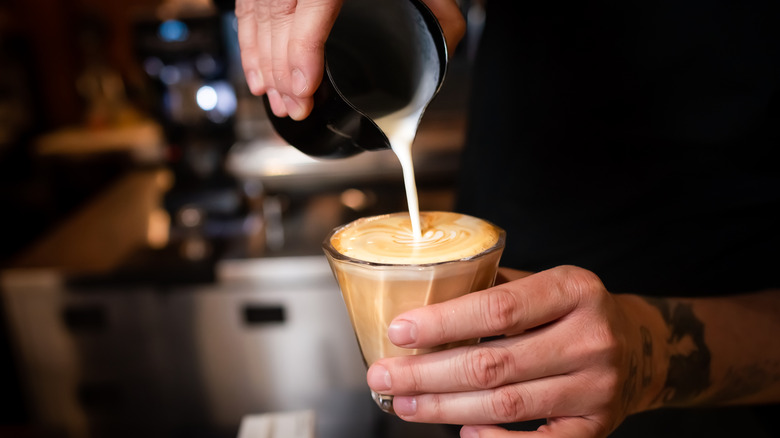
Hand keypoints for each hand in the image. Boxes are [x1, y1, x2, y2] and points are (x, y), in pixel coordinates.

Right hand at [235, 0, 464, 120]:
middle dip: (283, 70)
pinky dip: (249, 42)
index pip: (312, 6)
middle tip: (296, 107)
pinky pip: (249, 7)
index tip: (305, 87)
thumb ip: (442, 12)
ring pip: (259, 14)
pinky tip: (257, 73)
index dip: (302, 51)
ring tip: (278, 101)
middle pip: (279, 16)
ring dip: (263, 63)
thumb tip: (445, 47)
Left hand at [366, 266, 661, 436]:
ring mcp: (597, 388)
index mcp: (574, 290)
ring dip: (446, 408)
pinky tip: (462, 431)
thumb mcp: (546, 284)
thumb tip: (421, 301)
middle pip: (494, 363)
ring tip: (405, 403)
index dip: (444, 322)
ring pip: (506, 405)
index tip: (399, 331)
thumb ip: (495, 289)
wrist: (640, 349)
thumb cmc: (574, 312)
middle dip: (428, 373)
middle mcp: (590, 339)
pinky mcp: (596, 427)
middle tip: (383, 375)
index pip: (499, 308)